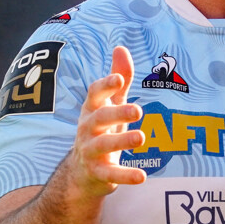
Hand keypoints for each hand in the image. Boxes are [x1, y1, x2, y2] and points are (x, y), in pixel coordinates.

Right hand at [69, 46, 146, 196]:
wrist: (82, 172)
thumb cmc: (101, 130)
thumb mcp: (110, 104)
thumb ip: (118, 78)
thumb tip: (121, 47)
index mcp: (92, 110)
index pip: (95, 94)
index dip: (105, 86)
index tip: (119, 79)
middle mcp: (87, 129)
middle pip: (99, 119)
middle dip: (117, 113)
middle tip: (138, 110)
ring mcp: (91, 152)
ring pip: (104, 145)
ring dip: (122, 141)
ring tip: (141, 137)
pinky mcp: (98, 173)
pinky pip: (111, 175)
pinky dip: (125, 176)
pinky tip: (142, 176)